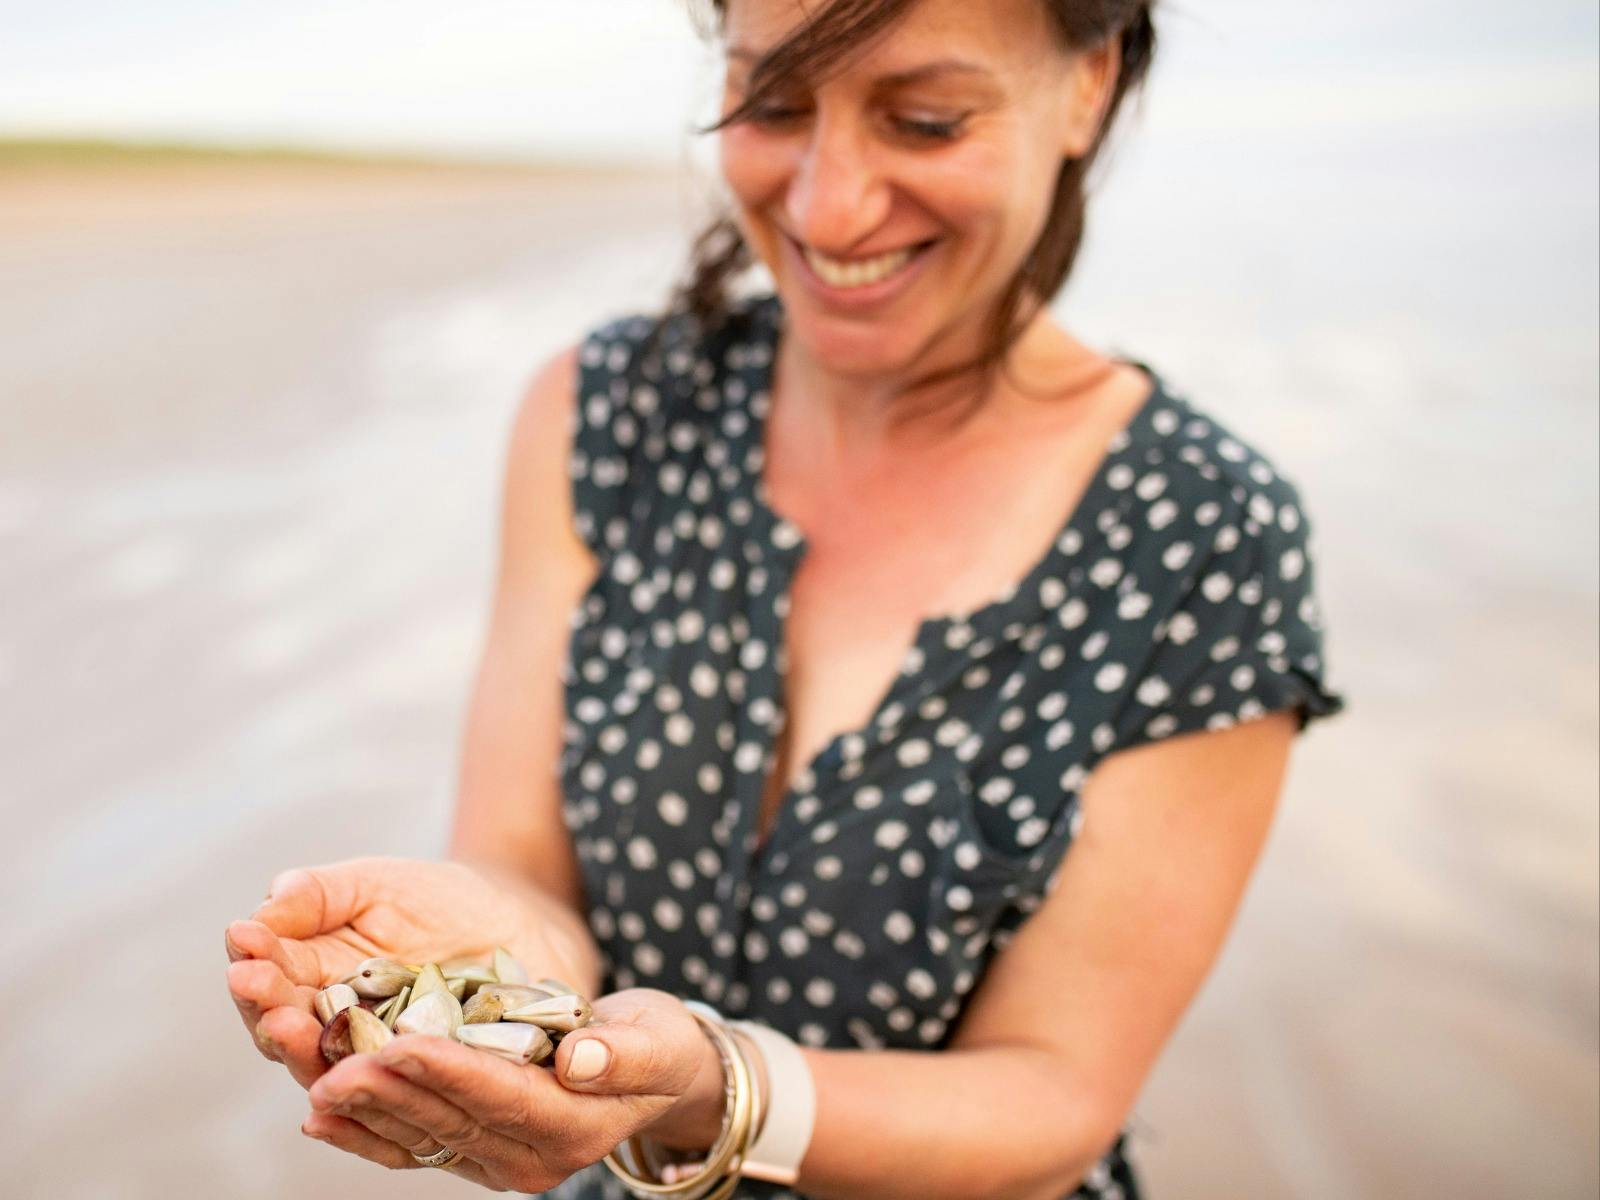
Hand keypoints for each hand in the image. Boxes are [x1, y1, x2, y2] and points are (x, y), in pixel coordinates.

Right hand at [225, 856, 597, 1089]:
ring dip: (308, 1054)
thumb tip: (265, 905)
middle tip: (254, 988)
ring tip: (288, 1025)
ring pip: (337, 1077)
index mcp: (313, 987)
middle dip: (269, 1012)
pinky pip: (405, 1099)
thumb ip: (319, 895)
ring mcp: (384, 1067)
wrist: (518, 925)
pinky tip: (366, 1070)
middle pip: (290, 1039)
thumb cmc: (437, 902)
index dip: (254, 964)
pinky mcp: (436, 1087)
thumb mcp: (377, 884)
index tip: (242, 941)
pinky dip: (383, 1092)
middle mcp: (337, 1037)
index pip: (270, 985)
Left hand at [301, 989, 720, 1190]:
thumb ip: (619, 1052)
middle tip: (335, 1064)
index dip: (448, 1072)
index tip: (399, 1044)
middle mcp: (531, 1159)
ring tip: (319, 1084)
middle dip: (390, 1093)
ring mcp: (500, 1161)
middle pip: (450, 1122)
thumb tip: (576, 1058)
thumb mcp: (656, 1040)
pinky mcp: (477, 1152)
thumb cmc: (660, 1045)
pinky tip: (324, 1114)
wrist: (658, 1075)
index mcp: (574, 1129)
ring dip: (367, 1114)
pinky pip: (415, 1145)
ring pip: (422, 1138)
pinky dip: (367, 1133)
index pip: (500, 1098)